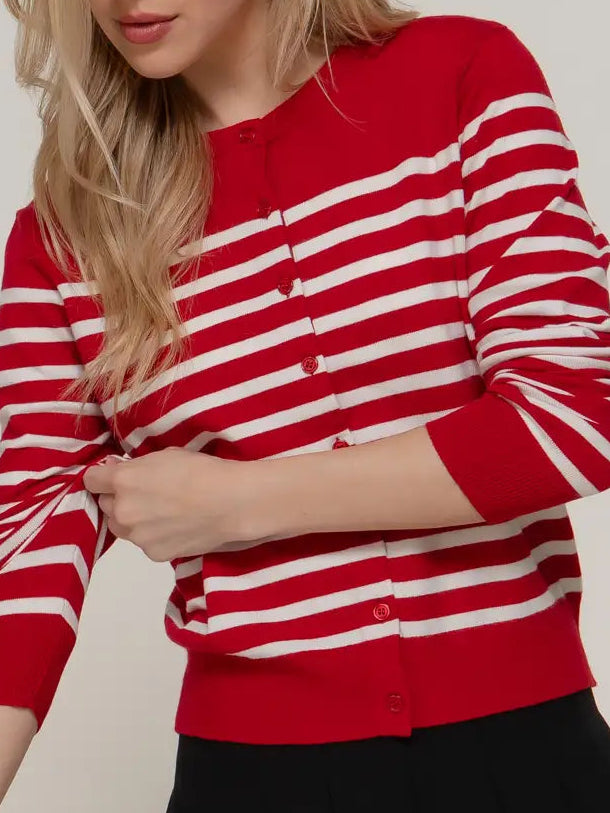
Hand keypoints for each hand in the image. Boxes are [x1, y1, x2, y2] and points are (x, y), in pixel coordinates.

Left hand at [82, 447, 253, 561]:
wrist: (231, 501)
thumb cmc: (201, 470)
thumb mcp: (164, 455)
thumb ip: (137, 467)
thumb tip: (121, 471)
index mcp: (123, 480)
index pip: (91, 480)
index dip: (103, 476)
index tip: (112, 475)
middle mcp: (122, 510)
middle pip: (105, 505)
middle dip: (119, 498)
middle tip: (146, 493)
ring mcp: (137, 536)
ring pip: (122, 527)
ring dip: (133, 519)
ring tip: (163, 511)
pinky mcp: (154, 554)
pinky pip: (144, 542)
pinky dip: (154, 535)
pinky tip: (176, 525)